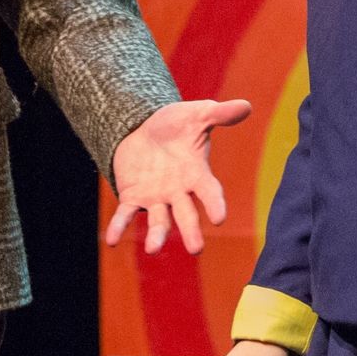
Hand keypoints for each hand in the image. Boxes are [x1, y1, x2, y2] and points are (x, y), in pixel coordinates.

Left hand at [105, 97, 251, 253]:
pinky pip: (126, 215)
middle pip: (186, 215)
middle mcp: (178, 192)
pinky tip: (111, 240)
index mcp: (197, 174)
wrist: (143, 128)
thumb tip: (246, 106)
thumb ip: (219, 113)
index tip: (219, 217)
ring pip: (159, 221)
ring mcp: (156, 198)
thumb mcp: (196, 115)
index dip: (214, 204)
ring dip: (156, 236)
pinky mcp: (133, 198)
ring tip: (152, 249)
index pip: (209, 192)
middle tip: (195, 249)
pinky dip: (119, 227)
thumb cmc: (176, 124)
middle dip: (190, 231)